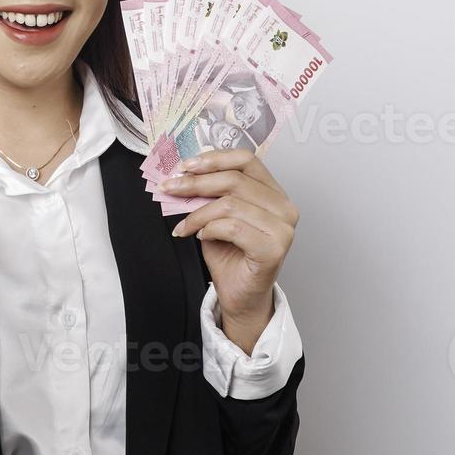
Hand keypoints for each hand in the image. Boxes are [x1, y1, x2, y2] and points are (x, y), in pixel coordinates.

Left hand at [162, 148, 297, 340]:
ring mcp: (283, 228)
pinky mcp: (274, 248)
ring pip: (230, 204)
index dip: (214, 159)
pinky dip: (209, 229)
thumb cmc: (231, 256)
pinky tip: (201, 236)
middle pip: (234, 180)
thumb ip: (208, 194)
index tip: (185, 166)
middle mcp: (284, 207)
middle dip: (195, 183)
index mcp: (273, 193)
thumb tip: (185, 173)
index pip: (246, 160)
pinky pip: (232, 227)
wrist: (240, 295)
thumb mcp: (215, 216)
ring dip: (198, 213)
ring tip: (186, 225)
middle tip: (171, 189)